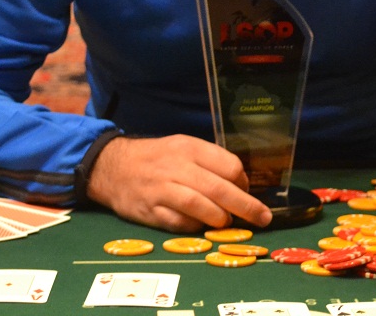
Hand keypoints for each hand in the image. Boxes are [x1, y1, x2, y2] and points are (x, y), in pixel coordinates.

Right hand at [85, 134, 272, 232]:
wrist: (113, 166)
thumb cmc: (157, 158)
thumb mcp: (183, 148)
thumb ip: (210, 163)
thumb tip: (241, 186)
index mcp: (190, 148)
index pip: (229, 165)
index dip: (243, 182)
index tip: (246, 191)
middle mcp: (177, 167)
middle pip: (219, 189)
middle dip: (246, 207)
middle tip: (262, 218)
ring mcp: (162, 190)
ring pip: (200, 206)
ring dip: (219, 219)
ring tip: (226, 223)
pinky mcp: (149, 211)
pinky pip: (179, 224)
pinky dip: (195, 228)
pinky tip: (200, 227)